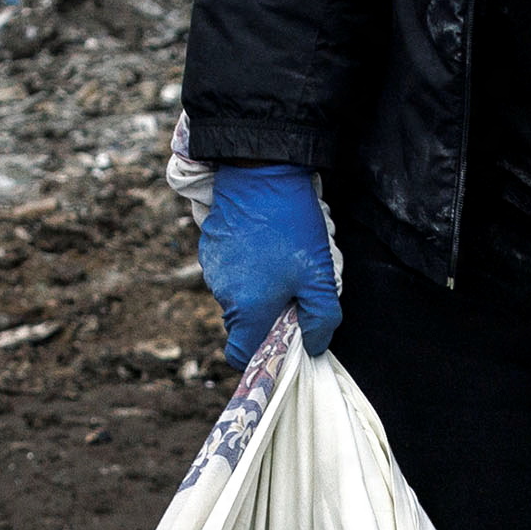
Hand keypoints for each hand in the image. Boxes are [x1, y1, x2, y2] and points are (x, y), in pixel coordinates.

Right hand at [197, 164, 338, 362]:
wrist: (261, 172)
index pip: (242, 356)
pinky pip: (230, 271)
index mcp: (246, 310)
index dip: (262, 357)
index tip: (285, 340)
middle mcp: (222, 294)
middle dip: (268, 317)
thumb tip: (313, 346)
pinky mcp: (210, 246)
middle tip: (295, 291)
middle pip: (244, 324)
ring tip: (282, 260)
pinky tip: (265, 242)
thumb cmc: (292, 228)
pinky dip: (247, 267)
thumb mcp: (319, 277)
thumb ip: (320, 320)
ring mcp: (212, 269)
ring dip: (258, 289)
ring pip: (238, 296)